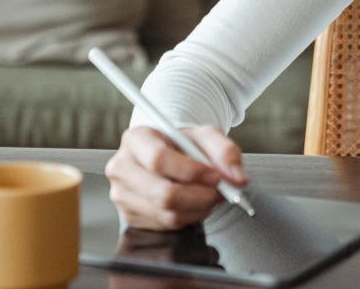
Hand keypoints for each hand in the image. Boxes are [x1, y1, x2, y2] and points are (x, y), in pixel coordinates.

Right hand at [105, 124, 248, 229]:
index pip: (159, 159)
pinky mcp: (129, 216)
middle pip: (162, 193)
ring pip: (167, 213)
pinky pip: (166, 224)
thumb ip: (225, 150)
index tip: (216, 176)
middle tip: (221, 192)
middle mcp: (122, 167)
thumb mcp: (205, 136)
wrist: (167, 156)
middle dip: (200, 196)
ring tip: (210, 195)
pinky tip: (195, 203)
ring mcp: (122, 195)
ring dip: (199, 208)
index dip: (191, 172)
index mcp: (136, 139)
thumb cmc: (183, 144)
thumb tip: (237, 178)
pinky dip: (189, 216)